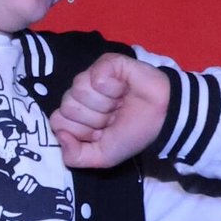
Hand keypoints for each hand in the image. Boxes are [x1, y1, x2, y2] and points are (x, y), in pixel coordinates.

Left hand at [50, 52, 169, 168]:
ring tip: (120, 103)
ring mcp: (92, 76)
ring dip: (105, 103)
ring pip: (79, 90)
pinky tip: (124, 89)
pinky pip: (96, 76)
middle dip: (94, 118)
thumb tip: (60, 135)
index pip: (58, 121)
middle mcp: (80, 95)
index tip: (101, 132)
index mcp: (76, 117)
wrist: (162, 117)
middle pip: (67, 106)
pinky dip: (113, 88)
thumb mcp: (101, 157)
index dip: (81, 131)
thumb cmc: (133, 134)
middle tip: (114, 116)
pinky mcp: (107, 63)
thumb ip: (74, 156)